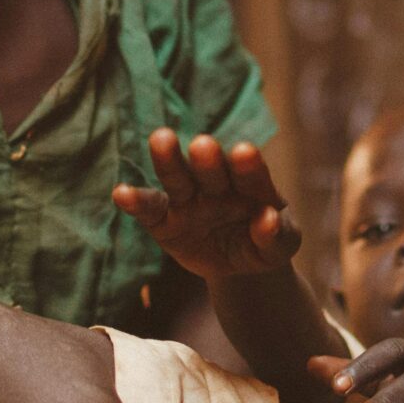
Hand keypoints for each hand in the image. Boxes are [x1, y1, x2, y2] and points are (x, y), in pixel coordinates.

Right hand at [114, 130, 302, 280]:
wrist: (240, 262)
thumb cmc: (265, 243)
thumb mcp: (282, 246)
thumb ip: (278, 235)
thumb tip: (269, 219)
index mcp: (251, 186)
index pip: (251, 174)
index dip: (248, 165)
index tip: (245, 151)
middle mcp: (217, 185)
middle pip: (211, 169)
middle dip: (207, 159)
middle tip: (203, 145)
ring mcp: (189, 201)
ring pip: (178, 179)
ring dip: (170, 162)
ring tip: (161, 139)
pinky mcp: (164, 222)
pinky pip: (149, 211)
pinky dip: (136, 201)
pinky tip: (121, 193)